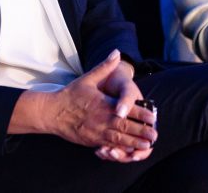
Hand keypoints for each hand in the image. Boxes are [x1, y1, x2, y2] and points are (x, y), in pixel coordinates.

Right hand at [42, 51, 156, 159]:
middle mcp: (102, 119)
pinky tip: (129, 153)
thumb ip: (104, 67)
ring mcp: (97, 132)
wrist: (52, 112)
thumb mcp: (88, 78)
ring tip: (147, 146)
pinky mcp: (92, 141)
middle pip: (126, 128)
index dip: (142, 114)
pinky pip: (109, 147)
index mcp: (104, 104)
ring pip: (119, 140)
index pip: (127, 110)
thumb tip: (117, 53)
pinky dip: (120, 151)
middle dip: (142, 132)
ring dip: (134, 144)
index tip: (153, 117)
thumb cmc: (70, 95)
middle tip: (155, 135)